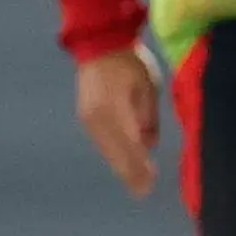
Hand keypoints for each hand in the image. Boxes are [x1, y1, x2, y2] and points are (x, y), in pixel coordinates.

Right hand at [75, 44, 164, 197]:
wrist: (99, 44)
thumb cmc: (131, 62)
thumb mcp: (148, 87)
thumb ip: (148, 117)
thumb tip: (148, 144)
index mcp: (115, 111)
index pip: (130, 147)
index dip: (140, 167)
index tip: (149, 185)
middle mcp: (97, 119)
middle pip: (115, 154)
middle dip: (130, 173)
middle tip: (143, 191)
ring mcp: (88, 118)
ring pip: (106, 150)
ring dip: (121, 166)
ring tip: (135, 182)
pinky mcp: (85, 116)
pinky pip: (101, 142)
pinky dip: (113, 154)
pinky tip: (121, 162)